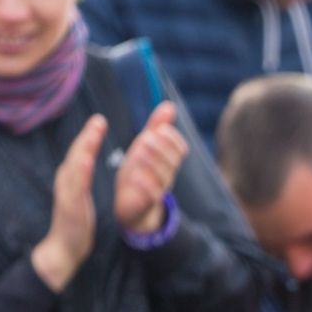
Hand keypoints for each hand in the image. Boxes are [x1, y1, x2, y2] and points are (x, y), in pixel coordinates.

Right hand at [31, 114, 105, 292]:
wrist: (64, 249)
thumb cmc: (75, 223)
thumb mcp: (79, 196)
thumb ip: (80, 178)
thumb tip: (82, 160)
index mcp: (70, 179)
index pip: (79, 153)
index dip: (88, 137)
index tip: (99, 121)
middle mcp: (66, 182)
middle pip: (76, 154)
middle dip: (87, 136)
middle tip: (99, 119)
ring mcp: (66, 193)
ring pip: (75, 166)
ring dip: (84, 148)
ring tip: (94, 132)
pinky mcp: (70, 206)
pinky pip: (76, 187)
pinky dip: (81, 172)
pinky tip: (87, 160)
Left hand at [114, 102, 187, 233]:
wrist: (132, 207)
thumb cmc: (140, 172)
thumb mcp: (145, 147)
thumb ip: (156, 127)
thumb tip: (169, 105)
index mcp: (168, 161)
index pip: (180, 148)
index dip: (172, 138)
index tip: (159, 130)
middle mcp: (167, 175)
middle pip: (172, 161)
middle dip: (161, 148)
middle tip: (146, 138)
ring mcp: (158, 189)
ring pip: (163, 176)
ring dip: (152, 162)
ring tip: (139, 153)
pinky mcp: (147, 203)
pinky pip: (152, 195)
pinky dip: (145, 184)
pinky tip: (135, 175)